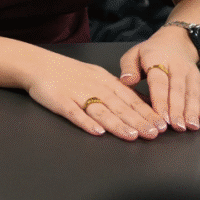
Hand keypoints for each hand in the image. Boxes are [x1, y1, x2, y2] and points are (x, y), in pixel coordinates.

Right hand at [23, 50, 167, 140]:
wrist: (37, 64)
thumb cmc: (69, 72)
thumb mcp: (96, 75)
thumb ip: (117, 90)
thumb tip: (142, 104)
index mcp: (104, 81)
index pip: (129, 99)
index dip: (146, 112)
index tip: (161, 125)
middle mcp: (94, 88)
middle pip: (118, 106)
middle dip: (137, 121)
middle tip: (153, 134)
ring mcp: (76, 94)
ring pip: (100, 111)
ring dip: (117, 124)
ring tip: (131, 135)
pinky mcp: (59, 101)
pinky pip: (74, 113)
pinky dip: (85, 122)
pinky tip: (96, 131)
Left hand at [119, 27, 199, 131]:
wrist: (176, 41)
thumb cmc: (150, 52)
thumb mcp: (133, 54)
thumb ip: (128, 68)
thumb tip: (126, 81)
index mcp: (157, 59)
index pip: (159, 82)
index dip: (161, 100)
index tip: (161, 116)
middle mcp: (176, 66)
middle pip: (178, 90)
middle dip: (178, 109)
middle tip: (177, 127)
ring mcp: (190, 73)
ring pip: (192, 92)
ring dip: (192, 110)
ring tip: (191, 126)